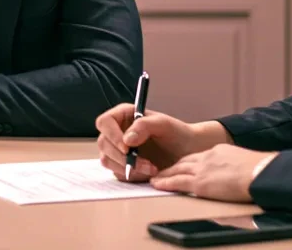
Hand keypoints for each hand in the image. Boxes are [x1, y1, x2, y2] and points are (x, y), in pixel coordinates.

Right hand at [95, 103, 228, 181]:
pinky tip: (149, 173)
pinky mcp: (123, 166)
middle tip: (144, 164)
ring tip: (151, 169)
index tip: (127, 147)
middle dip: (122, 157)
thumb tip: (126, 139)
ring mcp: (118, 150)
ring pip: (108, 160)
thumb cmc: (177, 134)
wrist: (188, 152)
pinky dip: (132, 175)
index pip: (105, 122)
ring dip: (128, 168)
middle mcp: (117, 132)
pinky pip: (118, 173)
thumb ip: (144, 126)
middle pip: (104, 143)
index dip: (112, 135)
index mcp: (124, 116)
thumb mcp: (163, 124)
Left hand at [151, 144, 277, 202]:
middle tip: (162, 171)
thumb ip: (235, 166)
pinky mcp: (200, 183)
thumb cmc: (260, 171)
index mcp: (219, 151)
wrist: (260, 172)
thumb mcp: (244, 162)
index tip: (182, 165)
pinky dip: (165, 183)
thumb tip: (237, 175)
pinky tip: (157, 185)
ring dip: (165, 174)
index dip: (188, 162)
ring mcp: (202, 169)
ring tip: (156, 179)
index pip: (198, 156)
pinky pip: (177, 182)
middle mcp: (207, 157)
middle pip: (184, 161)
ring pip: (177, 170)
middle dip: (172, 167)